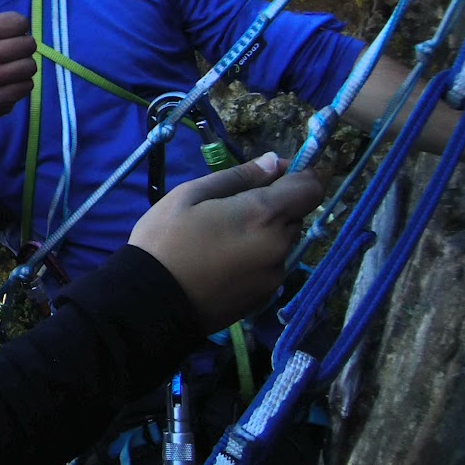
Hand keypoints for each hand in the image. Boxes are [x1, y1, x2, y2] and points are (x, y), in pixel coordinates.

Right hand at [0, 0, 36, 119]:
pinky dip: (22, 88)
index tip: (1, 37)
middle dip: (23, 52)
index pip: (22, 22)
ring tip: (8, 72)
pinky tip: (7, 88)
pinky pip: (26, 88)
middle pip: (29, 45)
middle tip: (6, 57)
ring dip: (24, 71)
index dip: (17, 30)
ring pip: (30, 67)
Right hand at [129, 152, 323, 332]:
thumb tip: (273, 162)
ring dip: (264, 233)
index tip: (273, 174)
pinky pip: (271, 265)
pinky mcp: (266, 296)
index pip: (311, 188)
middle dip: (273, 205)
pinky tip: (222, 263)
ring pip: (282, 241)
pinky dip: (256, 258)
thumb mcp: (190, 195)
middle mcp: (279, 245)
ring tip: (222, 239)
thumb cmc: (165, 240)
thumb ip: (237, 176)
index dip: (298, 175)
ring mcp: (275, 275)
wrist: (153, 302)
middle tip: (230, 208)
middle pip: (295, 215)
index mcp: (263, 215)